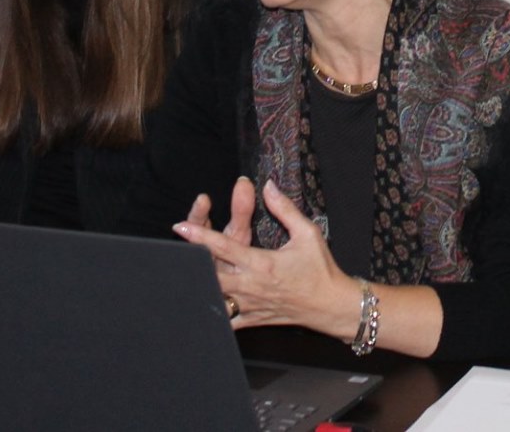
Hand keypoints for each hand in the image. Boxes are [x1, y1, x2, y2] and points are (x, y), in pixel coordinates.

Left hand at [174, 178, 357, 337]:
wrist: (331, 305)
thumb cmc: (321, 269)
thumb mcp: (307, 233)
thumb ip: (284, 209)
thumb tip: (268, 187)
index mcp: (262, 264)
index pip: (223, 247)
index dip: (199, 235)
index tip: (181, 226)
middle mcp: (252, 286)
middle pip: (210, 275)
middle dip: (192, 262)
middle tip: (177, 251)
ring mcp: (250, 305)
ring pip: (215, 298)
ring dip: (201, 284)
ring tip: (183, 274)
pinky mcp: (253, 318)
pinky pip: (227, 321)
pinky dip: (213, 313)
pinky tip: (203, 303)